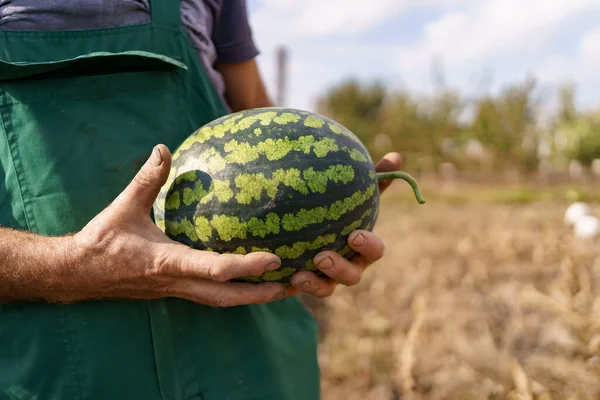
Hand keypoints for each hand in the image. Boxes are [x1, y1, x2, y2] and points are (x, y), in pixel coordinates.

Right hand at [70, 145, 289, 306]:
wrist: (78, 274)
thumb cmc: (102, 241)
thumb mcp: (123, 207)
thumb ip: (146, 180)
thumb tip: (163, 149)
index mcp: (168, 263)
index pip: (215, 270)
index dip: (246, 266)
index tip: (274, 258)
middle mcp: (177, 282)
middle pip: (229, 297)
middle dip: (262, 294)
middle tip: (294, 283)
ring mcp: (177, 291)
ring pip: (223, 301)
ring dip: (254, 298)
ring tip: (284, 287)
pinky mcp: (176, 291)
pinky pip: (213, 296)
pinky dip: (236, 292)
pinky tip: (251, 282)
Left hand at [288, 152, 401, 297]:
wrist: (305, 228)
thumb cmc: (336, 208)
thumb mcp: (350, 193)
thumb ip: (373, 178)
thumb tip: (396, 156)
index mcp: (362, 247)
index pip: (374, 250)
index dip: (368, 246)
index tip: (354, 235)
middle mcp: (348, 267)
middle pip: (352, 276)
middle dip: (340, 269)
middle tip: (322, 256)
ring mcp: (327, 279)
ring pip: (326, 288)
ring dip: (315, 283)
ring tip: (300, 273)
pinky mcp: (305, 285)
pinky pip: (300, 290)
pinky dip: (294, 285)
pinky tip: (281, 275)